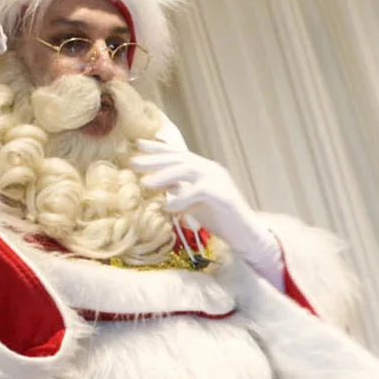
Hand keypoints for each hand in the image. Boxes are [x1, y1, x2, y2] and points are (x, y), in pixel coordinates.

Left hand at [131, 140, 282, 282]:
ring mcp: (218, 180)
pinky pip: (198, 192)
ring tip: (145, 183)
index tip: (137, 145)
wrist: (245, 233)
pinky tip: (167, 206)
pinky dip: (181, 199)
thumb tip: (153, 183)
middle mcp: (211, 169)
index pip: (178, 154)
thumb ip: (178, 189)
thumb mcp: (193, 200)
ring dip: (165, 176)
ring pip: (188, 170)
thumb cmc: (219, 218)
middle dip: (155, 160)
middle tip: (133, 162)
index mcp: (204, 168)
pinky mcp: (224, 195)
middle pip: (180, 158)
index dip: (158, 148)